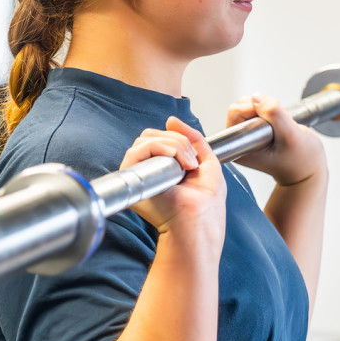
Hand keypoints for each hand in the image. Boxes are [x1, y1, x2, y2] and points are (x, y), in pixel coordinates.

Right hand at [121, 116, 225, 238]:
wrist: (199, 220)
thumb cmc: (206, 203)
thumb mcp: (207, 162)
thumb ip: (194, 138)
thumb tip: (172, 120)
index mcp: (166, 165)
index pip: (162, 138)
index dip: (177, 137)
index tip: (194, 153)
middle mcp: (150, 168)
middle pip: (153, 135)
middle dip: (177, 141)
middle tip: (192, 162)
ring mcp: (140, 173)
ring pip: (145, 140)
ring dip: (172, 146)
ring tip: (185, 166)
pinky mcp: (132, 179)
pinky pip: (136, 151)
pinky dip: (156, 148)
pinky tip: (171, 159)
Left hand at [225, 93, 326, 187]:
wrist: (309, 170)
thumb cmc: (301, 160)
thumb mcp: (291, 135)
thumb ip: (273, 113)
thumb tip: (256, 97)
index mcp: (241, 148)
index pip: (237, 112)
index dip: (256, 110)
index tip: (272, 126)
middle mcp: (240, 142)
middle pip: (242, 106)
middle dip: (263, 109)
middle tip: (279, 126)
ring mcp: (248, 136)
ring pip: (251, 105)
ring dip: (269, 110)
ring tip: (281, 127)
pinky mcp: (256, 131)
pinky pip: (259, 109)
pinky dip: (272, 112)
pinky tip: (281, 127)